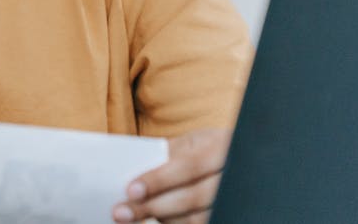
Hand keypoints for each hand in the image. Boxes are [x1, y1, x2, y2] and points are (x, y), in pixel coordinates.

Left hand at [111, 127, 230, 223]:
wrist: (236, 159)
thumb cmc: (207, 150)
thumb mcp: (192, 142)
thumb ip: (168, 154)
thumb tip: (130, 170)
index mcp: (222, 147)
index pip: (188, 166)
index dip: (159, 180)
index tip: (131, 190)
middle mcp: (233, 175)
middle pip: (192, 198)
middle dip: (153, 206)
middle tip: (121, 213)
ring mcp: (234, 200)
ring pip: (197, 219)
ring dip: (162, 220)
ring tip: (133, 220)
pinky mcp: (229, 215)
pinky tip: (154, 223)